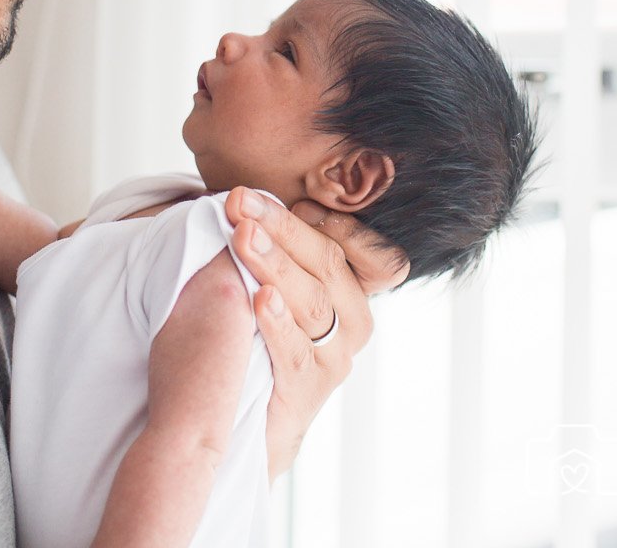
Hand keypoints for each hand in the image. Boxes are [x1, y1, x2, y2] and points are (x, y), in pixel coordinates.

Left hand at [223, 187, 409, 477]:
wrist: (254, 419)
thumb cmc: (263, 334)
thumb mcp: (282, 283)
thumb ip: (284, 246)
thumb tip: (255, 196)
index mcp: (355, 291)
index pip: (374, 252)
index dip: (343, 224)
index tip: (298, 197)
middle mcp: (355, 323)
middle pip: (330, 264)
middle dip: (283, 228)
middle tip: (241, 201)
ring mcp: (334, 358)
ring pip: (312, 301)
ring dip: (274, 263)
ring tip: (242, 236)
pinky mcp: (307, 389)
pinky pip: (293, 350)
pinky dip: (277, 321)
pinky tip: (259, 298)